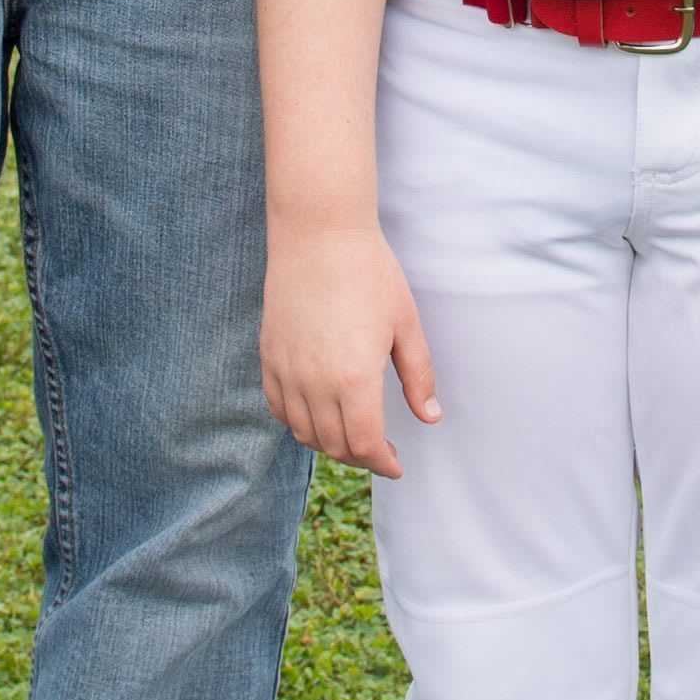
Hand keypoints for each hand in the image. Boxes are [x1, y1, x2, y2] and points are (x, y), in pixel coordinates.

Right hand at [262, 219, 437, 472]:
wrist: (319, 235)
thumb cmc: (370, 274)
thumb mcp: (405, 325)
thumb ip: (417, 376)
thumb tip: (430, 417)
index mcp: (355, 378)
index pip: (364, 445)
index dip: (381, 463)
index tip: (395, 465)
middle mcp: (315, 382)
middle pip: (334, 445)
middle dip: (360, 457)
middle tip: (379, 451)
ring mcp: (287, 370)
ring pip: (303, 432)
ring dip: (328, 443)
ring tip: (351, 434)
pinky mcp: (269, 356)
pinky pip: (277, 407)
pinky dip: (297, 422)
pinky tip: (317, 414)